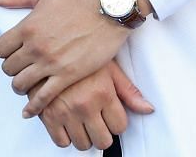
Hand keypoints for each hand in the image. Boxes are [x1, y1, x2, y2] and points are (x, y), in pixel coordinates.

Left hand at [0, 0, 133, 115]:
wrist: (113, 6)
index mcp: (27, 27)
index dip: (4, 51)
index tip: (13, 51)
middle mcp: (36, 47)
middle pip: (8, 68)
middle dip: (13, 67)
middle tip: (23, 66)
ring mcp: (51, 63)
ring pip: (21, 84)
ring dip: (21, 85)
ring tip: (27, 83)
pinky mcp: (68, 74)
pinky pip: (43, 97)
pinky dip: (34, 107)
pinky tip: (30, 112)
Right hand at [37, 61, 154, 150]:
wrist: (52, 50)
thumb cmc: (83, 57)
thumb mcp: (111, 70)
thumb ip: (129, 92)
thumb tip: (148, 109)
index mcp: (103, 93)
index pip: (119, 126)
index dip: (118, 123)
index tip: (113, 118)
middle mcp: (85, 105)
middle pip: (103, 141)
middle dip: (104, 134)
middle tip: (100, 124)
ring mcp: (65, 113)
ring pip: (82, 145)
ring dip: (86, 137)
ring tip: (85, 123)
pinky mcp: (48, 117)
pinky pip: (61, 142)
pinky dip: (66, 137)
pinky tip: (70, 125)